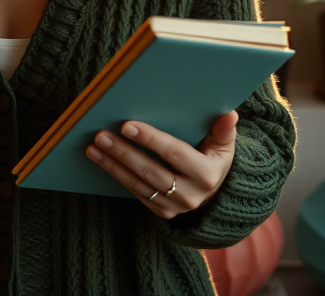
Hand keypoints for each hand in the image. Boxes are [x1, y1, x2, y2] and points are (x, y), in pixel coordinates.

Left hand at [85, 111, 238, 217]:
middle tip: (101, 135)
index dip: (151, 140)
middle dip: (123, 152)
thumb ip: (224, 130)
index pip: (174, 153)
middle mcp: (190, 194)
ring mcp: (175, 206)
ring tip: (94, 146)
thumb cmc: (215, 158)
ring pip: (138, 184)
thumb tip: (230, 113)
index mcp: (207, 174)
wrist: (217, 194)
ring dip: (113, 164)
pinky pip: (135, 192)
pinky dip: (116, 175)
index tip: (127, 125)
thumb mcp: (224, 146)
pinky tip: (101, 160)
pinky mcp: (162, 212)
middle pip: (150, 171)